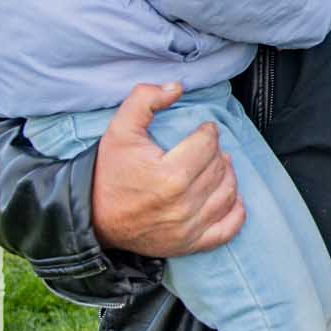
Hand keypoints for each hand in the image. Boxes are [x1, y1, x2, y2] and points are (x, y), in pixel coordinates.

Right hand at [91, 82, 243, 257]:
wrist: (95, 218)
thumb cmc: (109, 174)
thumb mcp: (119, 130)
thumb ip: (145, 100)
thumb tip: (177, 87)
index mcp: (169, 175)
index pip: (208, 144)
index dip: (208, 132)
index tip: (202, 131)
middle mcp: (183, 204)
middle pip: (220, 166)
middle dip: (216, 152)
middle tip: (205, 149)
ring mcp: (189, 227)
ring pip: (228, 192)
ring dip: (227, 175)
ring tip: (215, 166)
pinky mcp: (191, 244)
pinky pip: (229, 228)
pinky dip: (236, 211)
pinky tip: (229, 197)